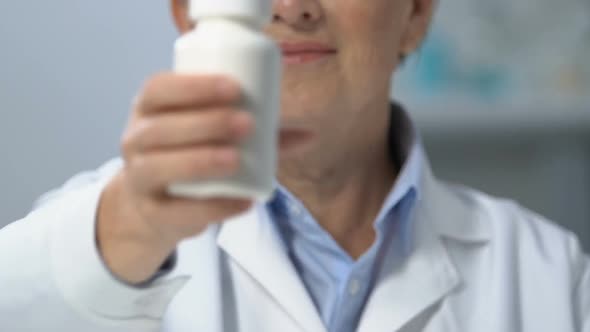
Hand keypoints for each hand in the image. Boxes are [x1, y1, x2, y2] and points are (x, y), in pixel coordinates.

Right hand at [97, 73, 253, 283]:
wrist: (152, 205)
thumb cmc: (189, 156)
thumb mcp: (212, 136)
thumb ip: (259, 134)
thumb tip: (310, 134)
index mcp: (149, 110)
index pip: (159, 89)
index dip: (192, 86)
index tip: (233, 87)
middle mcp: (135, 140)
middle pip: (160, 128)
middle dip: (204, 123)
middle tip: (246, 123)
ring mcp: (138, 179)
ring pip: (158, 167)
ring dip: (199, 160)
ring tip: (235, 158)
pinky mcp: (153, 213)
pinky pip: (177, 212)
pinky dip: (213, 207)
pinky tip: (243, 202)